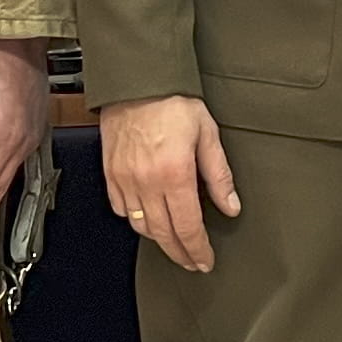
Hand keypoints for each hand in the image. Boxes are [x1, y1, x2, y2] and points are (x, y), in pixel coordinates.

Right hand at [100, 93, 239, 274]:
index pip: (187, 227)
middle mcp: (146, 182)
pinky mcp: (110, 173)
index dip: (197, 249)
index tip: (205, 261)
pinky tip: (147, 219)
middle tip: (192, 262)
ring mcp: (125, 179)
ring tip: (173, 244)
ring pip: (140, 225)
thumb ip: (219, 175)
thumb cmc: (173, 101)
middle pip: (163, 233)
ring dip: (158, 239)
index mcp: (174, 174)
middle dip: (179, 253)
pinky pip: (120, 208)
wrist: (136, 79)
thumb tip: (231, 207)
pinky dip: (135, 219)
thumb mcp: (208, 134)